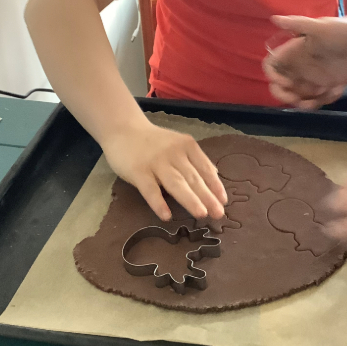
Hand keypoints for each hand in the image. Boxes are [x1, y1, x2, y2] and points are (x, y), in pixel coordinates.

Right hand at [101, 121, 227, 221]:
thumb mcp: (178, 144)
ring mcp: (156, 162)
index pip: (205, 168)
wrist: (123, 129)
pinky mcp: (138, 171)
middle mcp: (174, 153)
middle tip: (219, 213)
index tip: (224, 201)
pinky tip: (167, 215)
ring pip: (176, 183)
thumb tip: (214, 176)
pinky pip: (150, 189)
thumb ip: (194, 159)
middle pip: (193, 178)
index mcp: (187, 146)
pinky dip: (159, 202)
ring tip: (202, 214)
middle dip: (207, 197)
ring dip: (190, 199)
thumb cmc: (154, 142)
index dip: (215, 185)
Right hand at [263, 14, 346, 108]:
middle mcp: (300, 65)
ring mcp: (313, 76)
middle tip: (298, 99)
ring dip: (304, 102)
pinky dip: (322, 100)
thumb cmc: (344, 29)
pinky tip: (335, 91)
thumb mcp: (320, 26)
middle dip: (285, 95)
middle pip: (281, 85)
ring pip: (298, 95)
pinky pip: (318, 98)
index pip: (272, 65)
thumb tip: (273, 18)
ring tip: (319, 98)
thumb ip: (297, 24)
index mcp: (294, 51)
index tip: (285, 82)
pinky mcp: (328, 83)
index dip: (272, 76)